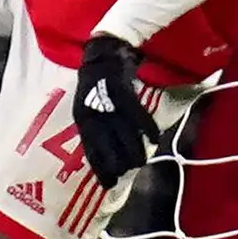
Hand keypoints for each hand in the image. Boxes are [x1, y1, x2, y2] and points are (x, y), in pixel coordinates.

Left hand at [71, 34, 165, 190]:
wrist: (103, 53)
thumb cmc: (96, 84)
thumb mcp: (89, 108)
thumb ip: (96, 129)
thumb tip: (108, 154)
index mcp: (82, 119)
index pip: (91, 151)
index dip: (100, 169)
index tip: (109, 185)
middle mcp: (93, 115)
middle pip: (108, 146)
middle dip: (119, 163)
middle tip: (129, 172)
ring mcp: (108, 105)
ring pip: (125, 135)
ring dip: (135, 151)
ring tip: (142, 162)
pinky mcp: (123, 94)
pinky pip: (138, 116)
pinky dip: (147, 129)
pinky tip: (155, 139)